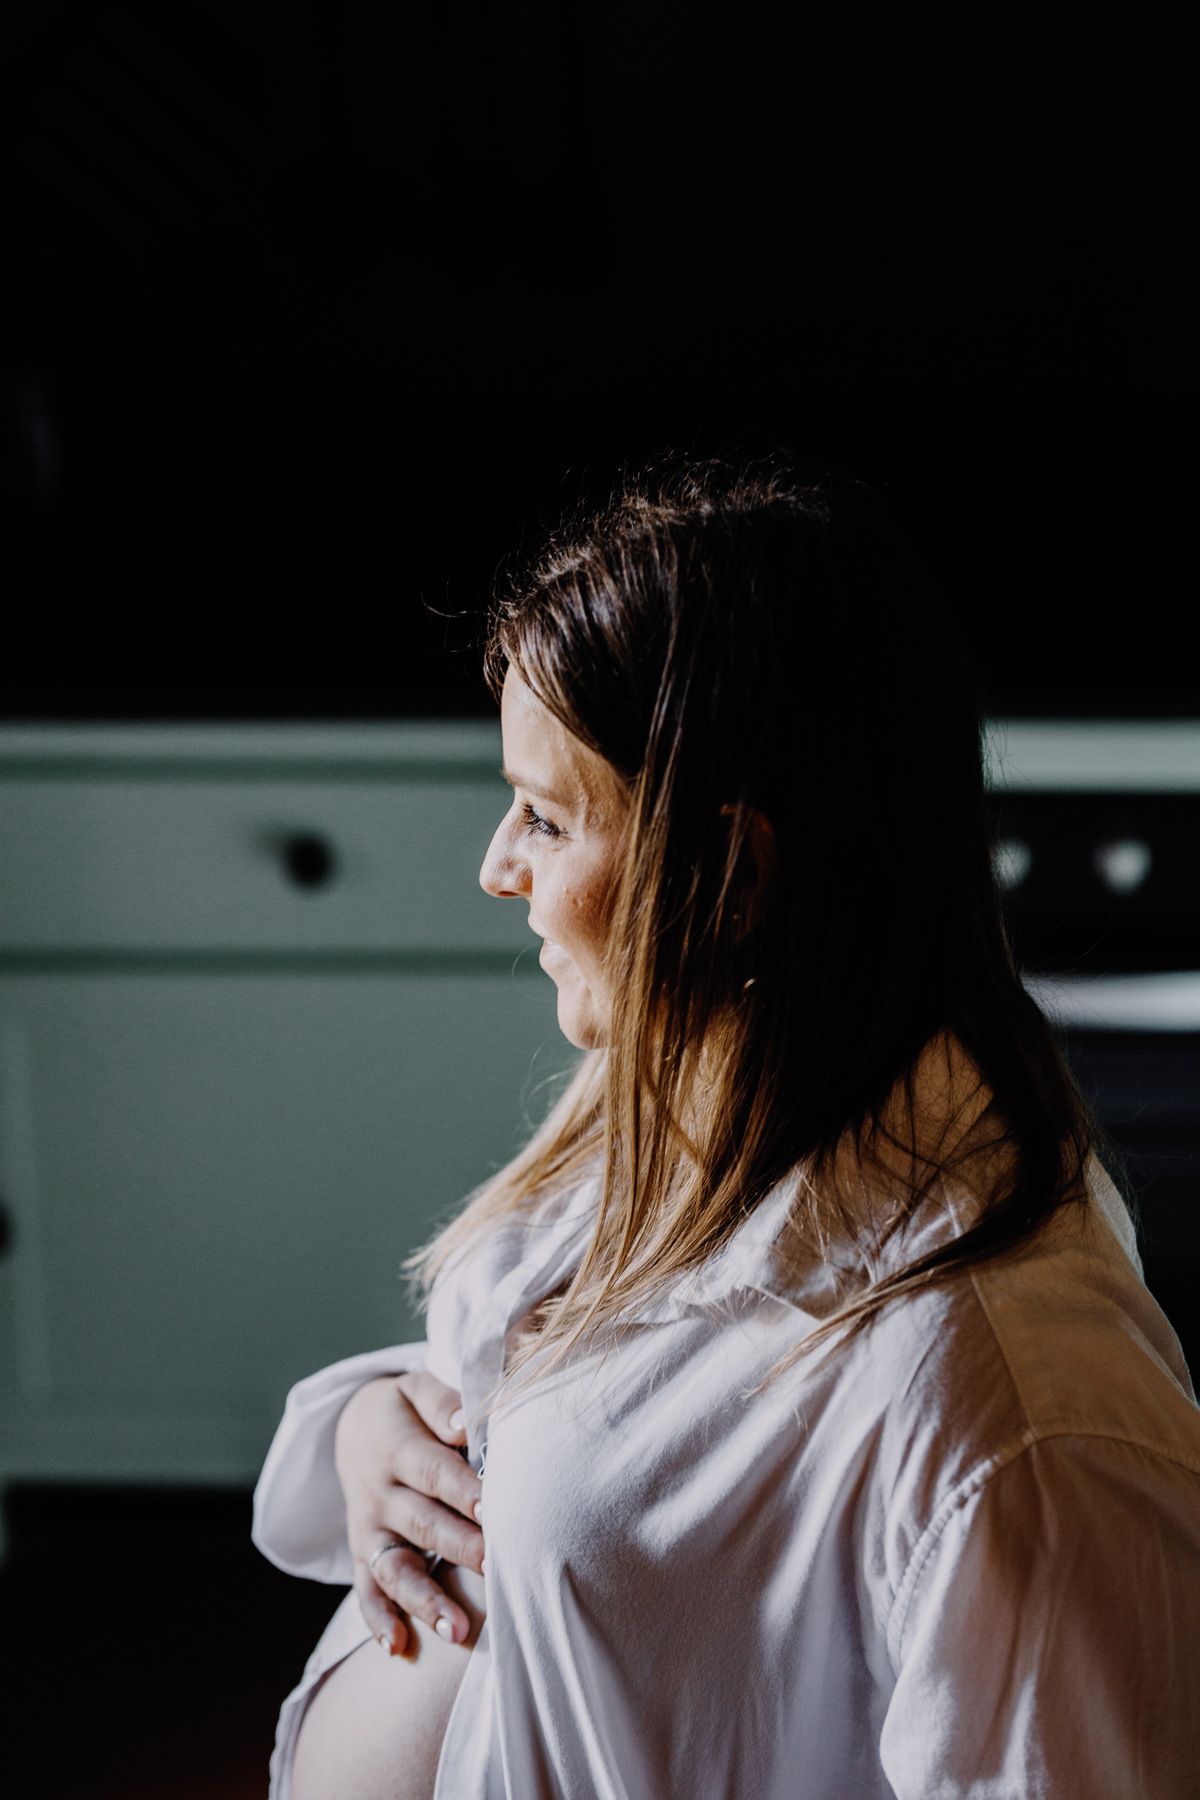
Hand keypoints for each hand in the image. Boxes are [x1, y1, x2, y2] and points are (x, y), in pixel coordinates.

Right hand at [334, 1370, 483, 1654]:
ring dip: (423, 1601)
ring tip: (456, 1632)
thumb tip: (465, 1425)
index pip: (434, 1471)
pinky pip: (365, 1590)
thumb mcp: (415, 1389)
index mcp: (396, 1446)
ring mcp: (369, 1528)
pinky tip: (397, 1647)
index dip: (463, 1490)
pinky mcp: (362, 1554)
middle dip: (459, 1546)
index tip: (494, 1508)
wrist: (352, 1428)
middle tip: (494, 1566)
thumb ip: (442, 1403)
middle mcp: (380, 1493)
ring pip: (394, 1568)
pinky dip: (377, 1619)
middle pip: (421, 1523)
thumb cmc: (404, 1410)